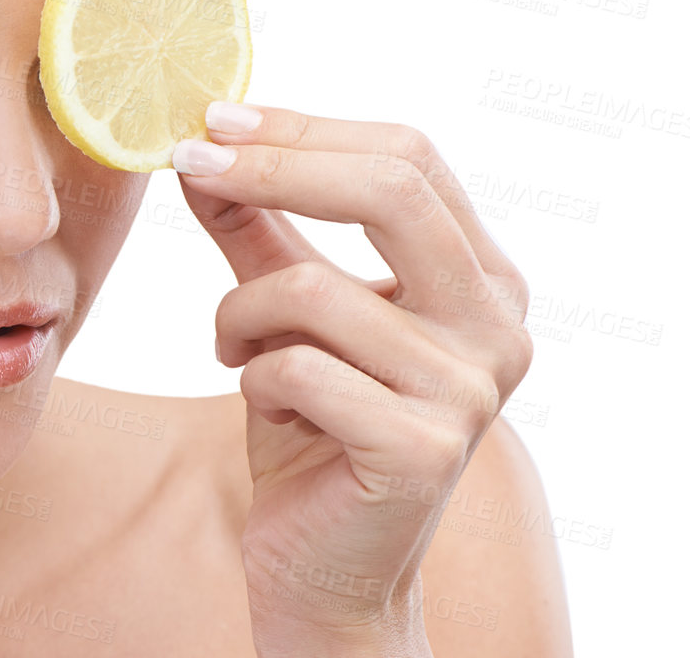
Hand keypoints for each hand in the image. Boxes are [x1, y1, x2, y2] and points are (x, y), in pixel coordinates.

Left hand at [174, 104, 533, 657]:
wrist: (328, 570)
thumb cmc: (311, 431)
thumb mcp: (285, 313)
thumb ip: (257, 229)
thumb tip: (203, 148)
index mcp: (482, 277)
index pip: (409, 157)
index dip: (308, 128)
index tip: (217, 120)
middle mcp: (496, 324)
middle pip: (390, 189)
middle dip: (274, 166)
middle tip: (192, 161)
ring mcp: (468, 389)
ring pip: (312, 288)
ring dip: (240, 312)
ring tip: (235, 349)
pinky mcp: (422, 449)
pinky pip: (296, 367)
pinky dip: (253, 377)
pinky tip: (264, 404)